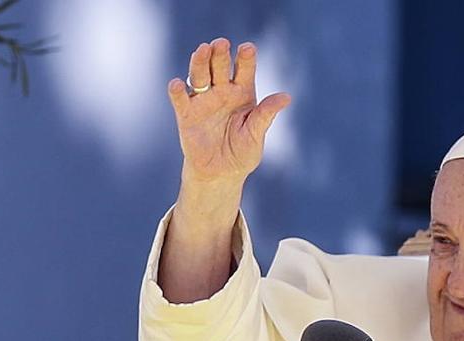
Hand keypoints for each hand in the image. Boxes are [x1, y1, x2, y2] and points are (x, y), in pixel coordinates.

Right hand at [167, 38, 290, 185]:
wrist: (221, 174)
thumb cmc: (242, 152)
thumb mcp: (256, 134)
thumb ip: (266, 114)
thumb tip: (286, 97)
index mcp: (242, 92)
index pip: (244, 69)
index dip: (245, 58)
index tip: (247, 48)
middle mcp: (222, 91)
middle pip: (220, 67)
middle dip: (220, 54)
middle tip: (221, 43)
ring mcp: (203, 101)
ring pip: (200, 76)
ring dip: (200, 63)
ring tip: (202, 50)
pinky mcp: (186, 115)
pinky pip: (180, 100)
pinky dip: (177, 91)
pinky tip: (177, 84)